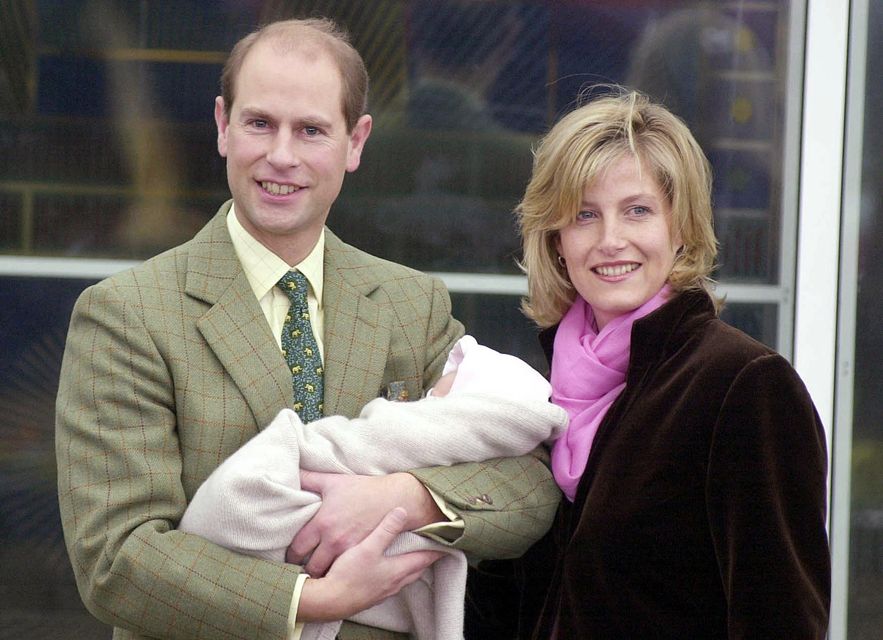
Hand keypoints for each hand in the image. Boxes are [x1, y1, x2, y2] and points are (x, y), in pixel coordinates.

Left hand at [287, 471, 444, 576]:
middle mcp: (333, 539)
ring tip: (316, 574)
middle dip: (304, 569)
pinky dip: (338, 574)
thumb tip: (292, 472)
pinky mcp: (362, 554)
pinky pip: (345, 571)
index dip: (290, 555)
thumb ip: (310, 479)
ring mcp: (348, 549)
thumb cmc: (362, 489)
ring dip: (321, 574)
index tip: (290, 557)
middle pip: (311, 566)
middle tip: (300, 570)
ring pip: (327, 572)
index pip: (297, 548)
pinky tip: (335, 573)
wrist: (394, 499)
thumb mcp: (333, 481)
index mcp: (322, 522)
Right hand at [297, 507, 443, 621]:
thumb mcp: (368, 547)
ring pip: (405, 577)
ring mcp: (384, 591)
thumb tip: (402, 511)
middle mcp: (395, 582)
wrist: (329, 601)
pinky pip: (392, 583)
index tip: (449, 542)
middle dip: (426, 558)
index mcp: (398, 570)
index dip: (437, 549)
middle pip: (417, 568)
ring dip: (411, 566)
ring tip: (412, 556)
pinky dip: (397, 574)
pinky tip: (388, 570)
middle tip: (433, 547)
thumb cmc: (349, 575)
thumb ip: (386, 530)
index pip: (425, 557)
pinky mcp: (372, 595)